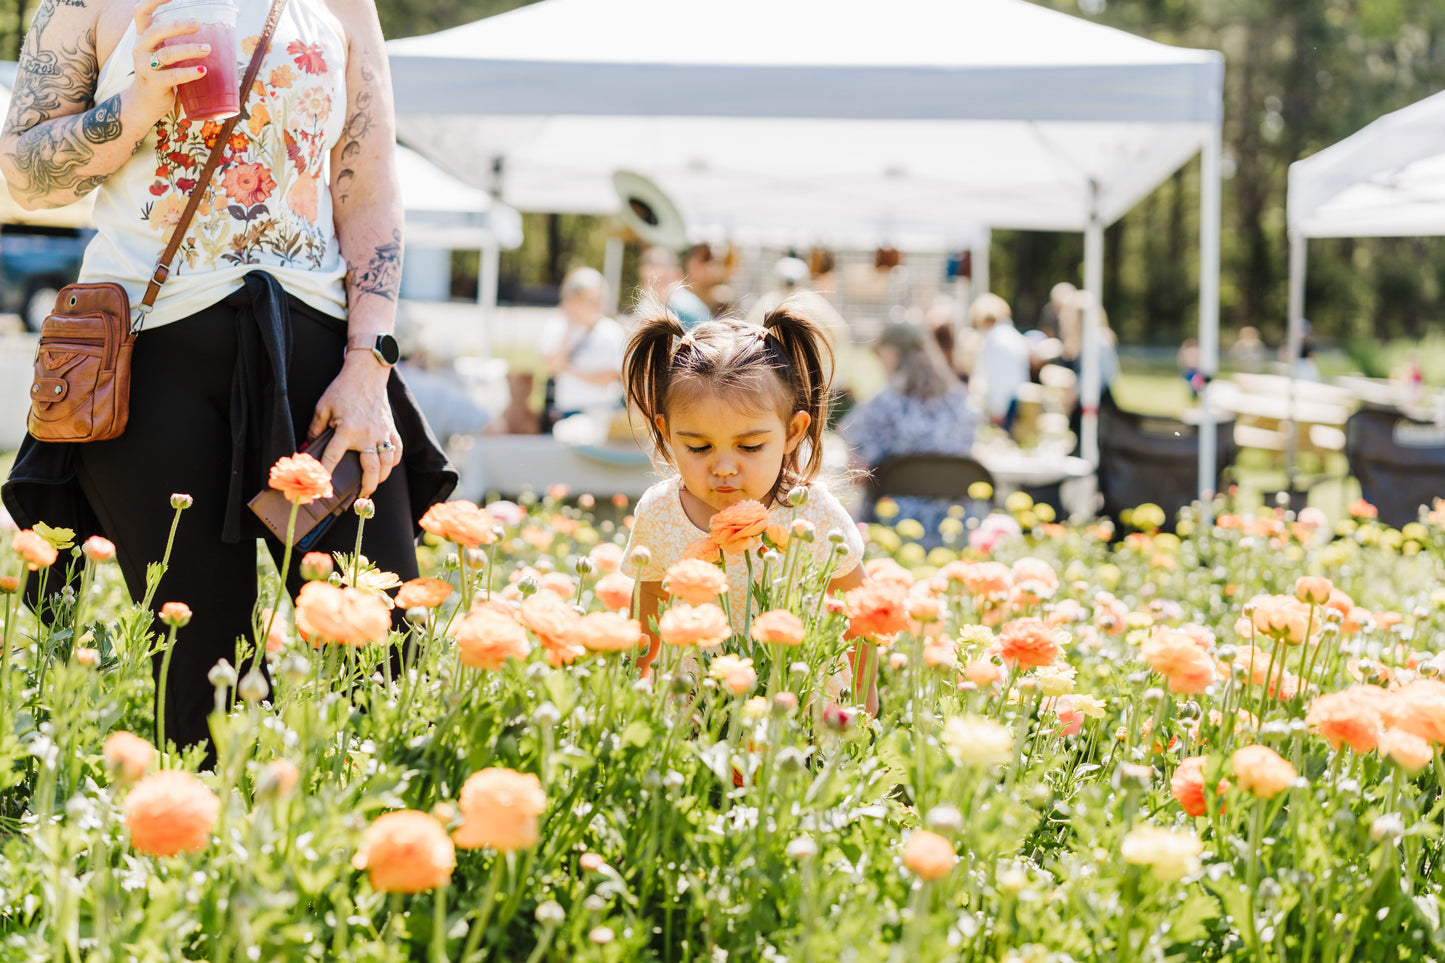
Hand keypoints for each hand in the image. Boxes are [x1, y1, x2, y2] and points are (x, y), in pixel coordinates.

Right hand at [130, 0, 208, 123]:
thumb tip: (210, 34)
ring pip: (167, 54)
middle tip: (199, 24)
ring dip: (190, 50)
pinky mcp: (153, 83)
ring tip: (207, 49)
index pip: (141, 13)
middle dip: (178, 26)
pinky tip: (203, 71)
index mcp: (143, 38)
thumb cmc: (160, 75)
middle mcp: (140, 48)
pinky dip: (190, 72)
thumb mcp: (162, 55)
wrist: (144, 104)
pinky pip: (173, 76)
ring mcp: (144, 66)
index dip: (154, 1)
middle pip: (156, 31)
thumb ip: (174, 44)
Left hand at [307, 357, 401, 497]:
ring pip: (387, 464)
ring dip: (381, 478)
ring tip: (374, 485)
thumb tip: (307, 446)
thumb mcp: (323, 407)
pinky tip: (387, 467)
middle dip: (367, 486)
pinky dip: (393, 462)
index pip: (334, 458)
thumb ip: (315, 429)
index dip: (327, 473)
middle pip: (371, 470)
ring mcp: (383, 433)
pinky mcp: (392, 428)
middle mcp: (368, 435)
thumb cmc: (343, 389)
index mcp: (347, 430)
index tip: (324, 487)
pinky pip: (397, 451)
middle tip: (361, 496)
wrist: (367, 373)